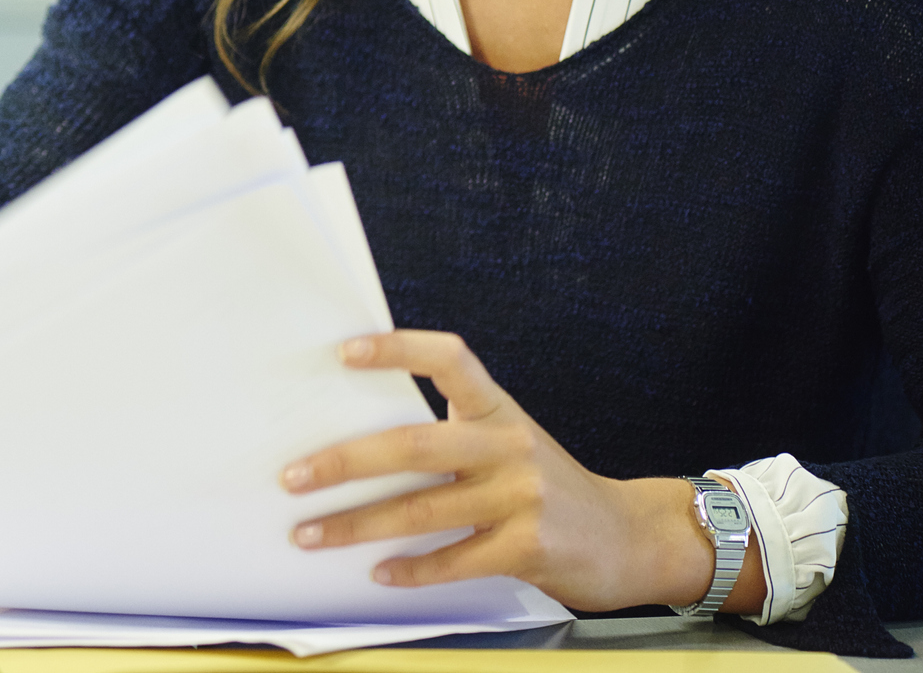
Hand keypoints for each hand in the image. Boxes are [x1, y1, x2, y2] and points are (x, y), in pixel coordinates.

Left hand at [280, 330, 759, 612]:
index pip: (449, 359)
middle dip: (344, 462)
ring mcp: (522, 497)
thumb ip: (452, 435)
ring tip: (308, 534)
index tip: (342, 352)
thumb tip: (358, 441)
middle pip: (413, 445)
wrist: (630, 538)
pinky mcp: (530, 549)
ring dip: (356, 525)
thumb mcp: (508, 443)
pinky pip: (454, 560)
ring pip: (421, 509)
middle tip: (292, 475)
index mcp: (499, 409)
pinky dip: (411, 570)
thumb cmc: (547, 487)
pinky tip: (377, 573)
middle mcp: (510, 445)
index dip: (398, 349)